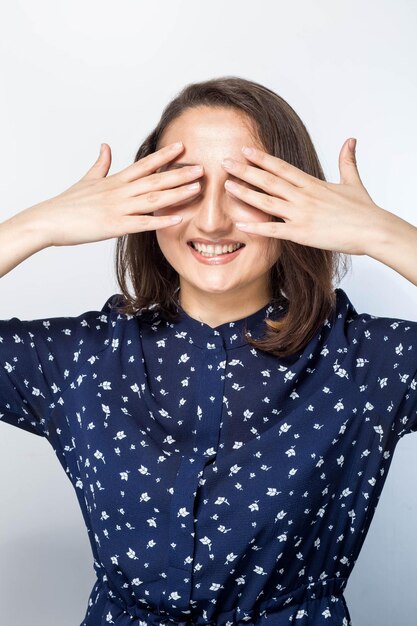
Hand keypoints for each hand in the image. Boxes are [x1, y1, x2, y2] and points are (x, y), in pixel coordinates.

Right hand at [29, 142, 202, 246]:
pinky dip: (161, 220)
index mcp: (114, 181)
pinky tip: (178, 218)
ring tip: (197, 188)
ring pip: (153, 198)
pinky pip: (142, 223)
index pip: (144, 164)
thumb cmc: (67, 204)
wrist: (48, 220)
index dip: (164, 156)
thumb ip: (100, 164)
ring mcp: (118, 208)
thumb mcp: (86, 179)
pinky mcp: (114, 226)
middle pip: (155, 179)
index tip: (182, 147)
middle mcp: (119, 192)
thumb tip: (105, 145)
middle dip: (180, 173)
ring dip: (177, 193)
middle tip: (202, 168)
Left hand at [222, 138, 390, 255]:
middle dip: (245, 170)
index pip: (281, 167)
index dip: (262, 158)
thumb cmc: (364, 210)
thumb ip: (347, 160)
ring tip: (227, 186)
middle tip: (225, 161)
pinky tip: (241, 224)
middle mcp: (303, 196)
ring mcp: (301, 215)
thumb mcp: (353, 181)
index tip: (245, 150)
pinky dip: (257, 227)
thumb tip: (351, 139)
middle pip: (269, 180)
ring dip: (246, 193)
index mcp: (312, 184)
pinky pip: (274, 230)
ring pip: (267, 202)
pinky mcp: (302, 233)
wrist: (373, 230)